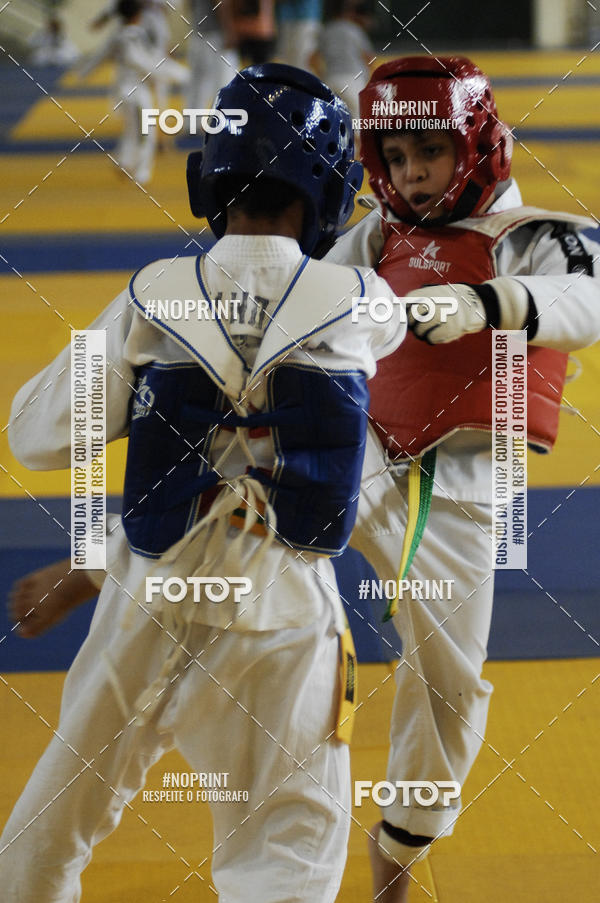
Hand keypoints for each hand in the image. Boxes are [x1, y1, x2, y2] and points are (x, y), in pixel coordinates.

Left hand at [406, 277, 531, 343]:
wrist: (481, 304)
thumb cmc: (457, 299)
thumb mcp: (441, 290)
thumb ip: (424, 296)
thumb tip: (404, 305)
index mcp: (433, 292)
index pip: (410, 299)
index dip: (406, 308)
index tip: (408, 313)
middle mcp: (437, 303)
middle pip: (412, 317)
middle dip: (412, 323)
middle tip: (416, 325)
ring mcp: (443, 317)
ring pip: (420, 330)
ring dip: (420, 333)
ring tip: (426, 331)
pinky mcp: (449, 329)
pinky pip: (431, 338)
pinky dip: (431, 339)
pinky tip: (435, 335)